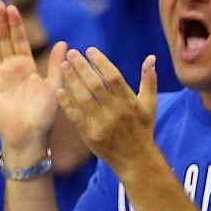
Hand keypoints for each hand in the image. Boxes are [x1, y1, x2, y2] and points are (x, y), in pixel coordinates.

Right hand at [0, 0, 60, 161]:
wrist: (29, 137)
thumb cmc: (44, 115)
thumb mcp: (54, 86)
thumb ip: (56, 65)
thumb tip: (64, 42)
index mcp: (26, 67)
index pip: (19, 40)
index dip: (15, 24)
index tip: (12, 7)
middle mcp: (10, 69)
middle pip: (3, 40)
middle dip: (0, 22)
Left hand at [55, 45, 157, 170]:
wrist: (135, 160)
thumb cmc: (143, 129)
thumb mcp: (150, 104)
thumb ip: (149, 80)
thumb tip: (151, 57)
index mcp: (130, 102)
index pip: (114, 77)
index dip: (101, 62)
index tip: (90, 50)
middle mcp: (116, 112)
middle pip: (96, 85)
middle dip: (82, 67)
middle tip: (71, 53)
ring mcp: (102, 124)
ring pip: (84, 99)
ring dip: (72, 81)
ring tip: (63, 66)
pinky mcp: (90, 135)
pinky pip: (76, 116)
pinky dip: (67, 103)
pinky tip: (59, 90)